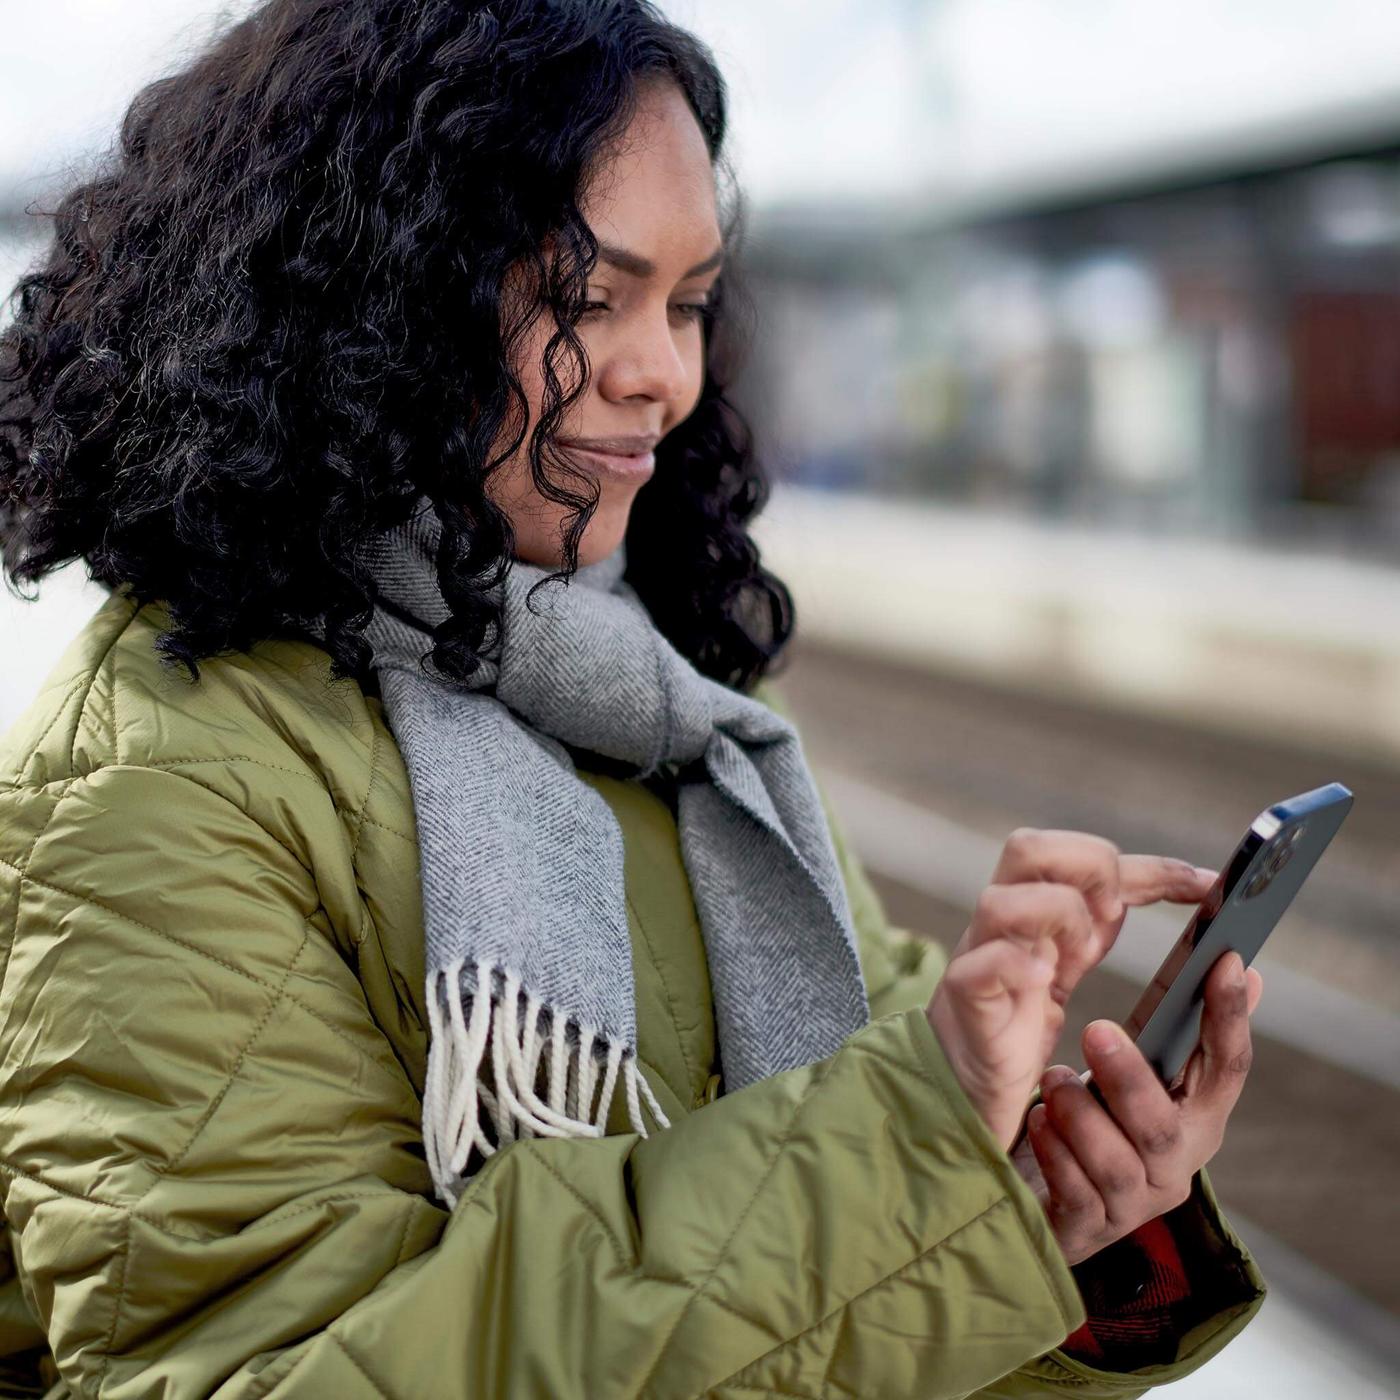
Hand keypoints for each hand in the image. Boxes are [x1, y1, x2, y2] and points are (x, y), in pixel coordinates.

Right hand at [926, 828, 1211, 1150]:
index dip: (1150, 866)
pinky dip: (1015, 965)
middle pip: (1028, 848)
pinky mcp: (965, 1006)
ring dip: (1056, 916)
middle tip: (1114, 914)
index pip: (1084, 857)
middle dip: (1088, 867)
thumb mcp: (1066, 964)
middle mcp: (1003, 925)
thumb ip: (1099, 926)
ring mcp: (978, 960)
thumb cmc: (1014, 1028)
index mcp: (1032, 911)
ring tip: (1079, 955)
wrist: (959, 1092)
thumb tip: (1181, 901)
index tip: (1208, 886)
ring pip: (1001, 900)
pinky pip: (980, 967)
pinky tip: (1043, 980)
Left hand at [1013, 949, 1263, 1264]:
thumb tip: (1238, 967)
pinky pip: (1075, 1194)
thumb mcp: (1139, 1072)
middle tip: (1095, 1030)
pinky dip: (1054, 1153)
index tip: (1224, 962)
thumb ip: (1181, 1029)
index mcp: (1196, 1120)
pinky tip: (1036, 1121)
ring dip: (1081, 1116)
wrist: (1047, 1200)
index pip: (1228, 1070)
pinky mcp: (1087, 1230)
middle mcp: (1174, 1167)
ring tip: (1050, 1080)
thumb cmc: (1099, 1118)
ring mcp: (1133, 1205)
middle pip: (1164, 1128)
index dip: (1230, 1018)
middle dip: (1131, 1079)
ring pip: (1117, 1165)